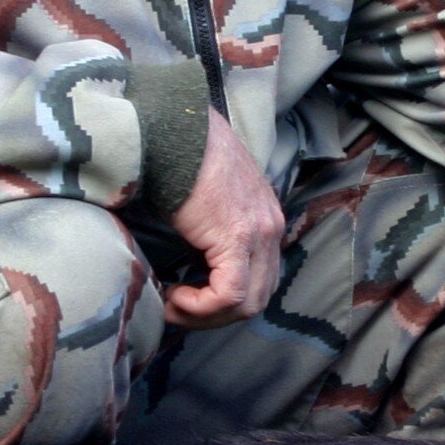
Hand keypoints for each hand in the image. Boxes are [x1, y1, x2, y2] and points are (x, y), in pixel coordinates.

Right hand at [163, 110, 284, 327]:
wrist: (173, 128)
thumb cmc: (178, 159)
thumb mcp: (206, 201)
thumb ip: (212, 231)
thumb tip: (189, 269)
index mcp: (265, 219)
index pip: (260, 281)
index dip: (223, 302)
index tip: (186, 297)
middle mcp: (271, 228)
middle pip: (258, 299)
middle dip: (215, 316)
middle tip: (179, 309)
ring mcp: (261, 232)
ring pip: (246, 304)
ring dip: (205, 315)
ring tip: (172, 303)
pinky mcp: (239, 236)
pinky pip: (229, 295)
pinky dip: (200, 306)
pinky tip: (173, 295)